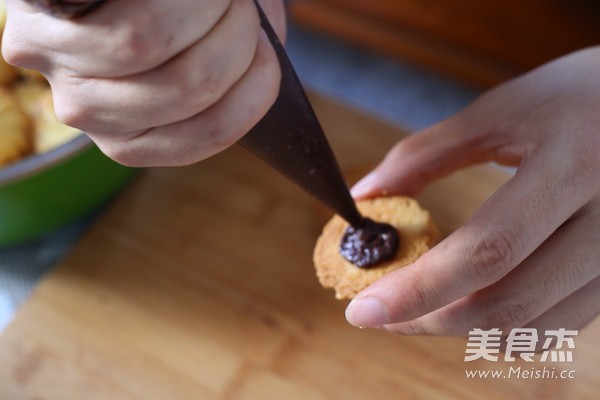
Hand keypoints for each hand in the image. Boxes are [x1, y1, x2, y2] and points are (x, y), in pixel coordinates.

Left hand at [2, 0, 284, 165]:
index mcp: (133, 141)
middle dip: (236, 38)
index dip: (257, 86)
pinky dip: (179, 0)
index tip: (267, 53)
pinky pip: (121, 12)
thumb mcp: (202, 64)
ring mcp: (56, 68)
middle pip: (186, 85)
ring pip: (145, 43)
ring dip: (206, 10)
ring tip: (222, 0)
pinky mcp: (35, 26)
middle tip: (244, 13)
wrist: (118, 1)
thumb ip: (224, 77)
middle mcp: (89, 116)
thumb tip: (257, 66)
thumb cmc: (169, 26)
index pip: (212, 131)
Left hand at [346, 46, 599, 335]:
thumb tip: (365, 197)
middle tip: (380, 314)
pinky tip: (468, 303)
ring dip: (462, 328)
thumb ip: (425, 155)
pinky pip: (557, 323)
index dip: (419, 289)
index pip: (487, 250)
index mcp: (572, 166)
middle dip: (429, 320)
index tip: (363, 310)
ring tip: (418, 307)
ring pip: (532, 326)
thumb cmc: (574, 97)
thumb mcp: (499, 112)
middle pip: (508, 303)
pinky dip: (502, 325)